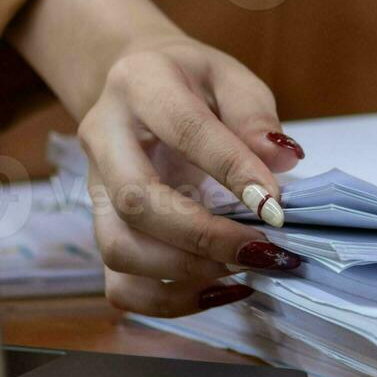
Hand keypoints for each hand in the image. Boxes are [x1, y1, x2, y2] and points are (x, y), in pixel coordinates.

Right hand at [8, 0, 304, 315]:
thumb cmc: (191, 80)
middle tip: (262, 250)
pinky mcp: (100, 227)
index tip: (275, 206)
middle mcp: (104, 137)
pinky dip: (168, 299)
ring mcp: (94, 188)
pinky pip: (118, 283)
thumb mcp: (230, 76)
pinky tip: (219, 290)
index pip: (185, 129)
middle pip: (136, 201)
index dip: (232, 170)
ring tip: (244, 268)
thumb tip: (282, 159)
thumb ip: (255, 115)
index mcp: (141, 85)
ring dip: (186, 271)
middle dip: (204, 236)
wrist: (134, 80)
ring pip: (119, 249)